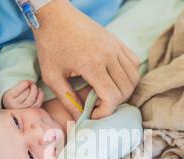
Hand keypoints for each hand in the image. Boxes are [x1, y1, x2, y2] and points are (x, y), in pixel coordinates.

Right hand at [2, 80, 43, 108]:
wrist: (11, 104)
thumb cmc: (13, 93)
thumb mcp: (12, 87)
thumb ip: (20, 84)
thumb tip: (31, 81)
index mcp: (8, 99)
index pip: (18, 90)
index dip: (25, 83)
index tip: (27, 81)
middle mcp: (15, 106)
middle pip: (26, 95)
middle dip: (32, 87)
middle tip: (32, 83)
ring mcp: (23, 110)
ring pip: (32, 100)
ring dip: (36, 91)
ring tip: (35, 86)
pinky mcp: (30, 111)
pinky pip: (37, 104)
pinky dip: (40, 96)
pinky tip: (39, 90)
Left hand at [33, 0, 139, 119]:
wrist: (54, 14)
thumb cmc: (50, 44)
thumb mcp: (52, 76)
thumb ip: (67, 100)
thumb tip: (79, 119)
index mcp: (91, 65)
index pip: (112, 97)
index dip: (105, 112)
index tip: (92, 113)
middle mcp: (108, 55)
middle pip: (125, 90)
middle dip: (113, 104)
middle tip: (97, 104)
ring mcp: (115, 47)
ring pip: (133, 78)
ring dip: (123, 91)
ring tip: (105, 93)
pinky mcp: (117, 41)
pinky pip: (133, 64)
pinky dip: (128, 76)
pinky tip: (112, 79)